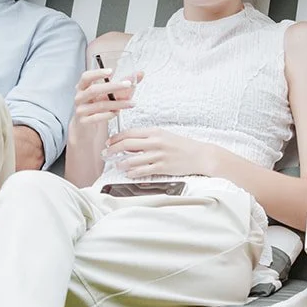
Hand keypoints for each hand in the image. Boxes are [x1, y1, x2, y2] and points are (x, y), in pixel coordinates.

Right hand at [73, 66, 139, 126]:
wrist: (86, 127)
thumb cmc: (97, 106)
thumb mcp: (108, 95)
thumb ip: (123, 84)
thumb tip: (140, 74)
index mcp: (83, 87)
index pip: (86, 77)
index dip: (97, 73)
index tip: (111, 71)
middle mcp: (79, 97)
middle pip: (94, 90)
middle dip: (113, 86)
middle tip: (128, 85)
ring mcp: (80, 110)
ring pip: (100, 105)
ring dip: (118, 104)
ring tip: (130, 103)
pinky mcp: (83, 122)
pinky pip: (97, 117)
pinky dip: (109, 114)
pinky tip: (117, 113)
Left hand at [105, 128, 219, 178]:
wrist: (200, 155)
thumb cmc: (182, 145)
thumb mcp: (164, 135)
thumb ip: (148, 138)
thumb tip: (130, 143)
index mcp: (154, 132)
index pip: (129, 133)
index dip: (115, 138)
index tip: (108, 142)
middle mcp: (155, 142)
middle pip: (126, 144)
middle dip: (112, 149)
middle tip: (106, 154)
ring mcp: (158, 155)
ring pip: (132, 159)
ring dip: (121, 163)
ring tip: (117, 165)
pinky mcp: (162, 167)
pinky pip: (143, 171)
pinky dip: (133, 173)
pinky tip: (128, 174)